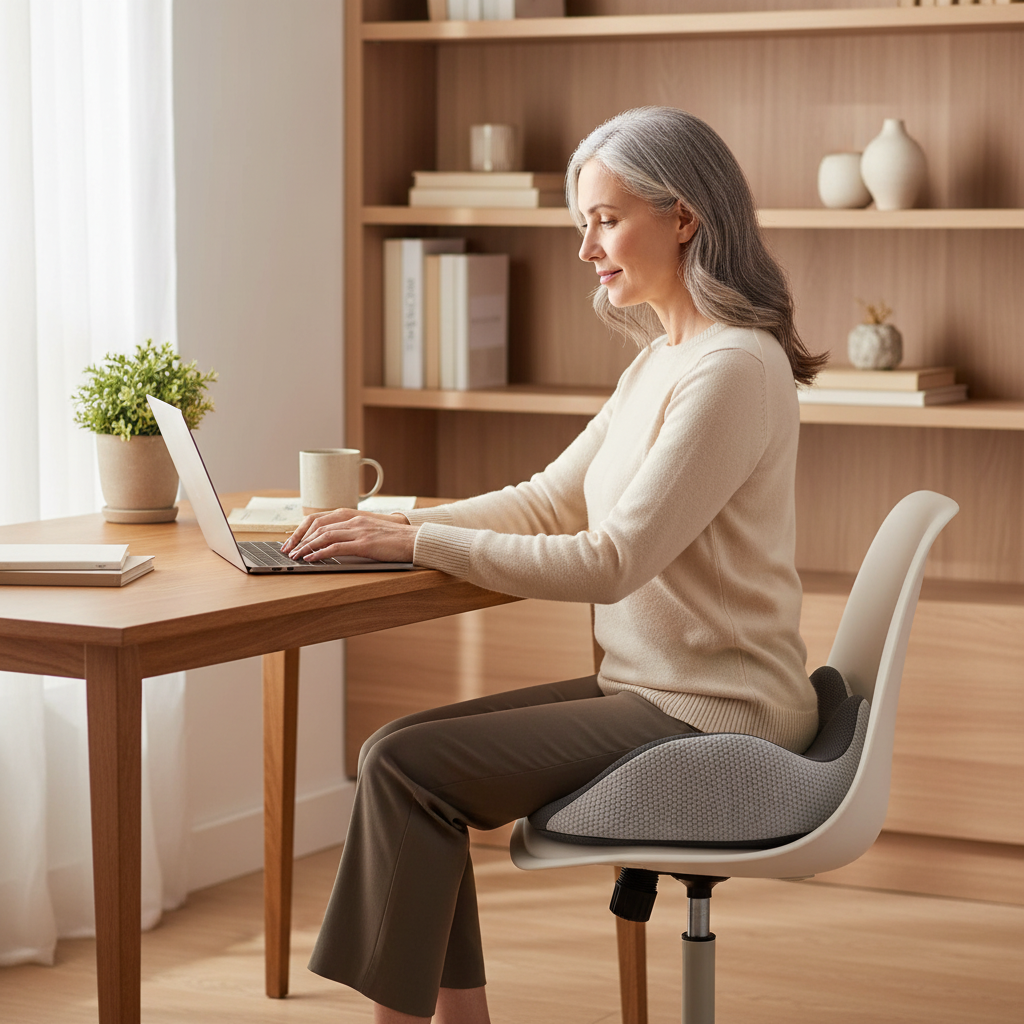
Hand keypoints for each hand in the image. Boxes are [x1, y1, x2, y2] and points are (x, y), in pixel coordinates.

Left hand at [280, 508, 416, 563]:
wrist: (414, 540)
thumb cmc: (393, 539)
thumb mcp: (369, 531)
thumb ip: (352, 533)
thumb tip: (333, 544)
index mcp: (353, 516)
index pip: (319, 519)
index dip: (302, 530)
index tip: (292, 541)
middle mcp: (353, 520)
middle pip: (317, 526)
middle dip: (299, 539)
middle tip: (288, 550)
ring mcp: (358, 531)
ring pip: (324, 536)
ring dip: (306, 547)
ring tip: (296, 556)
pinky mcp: (364, 543)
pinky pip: (336, 547)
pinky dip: (320, 553)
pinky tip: (311, 559)